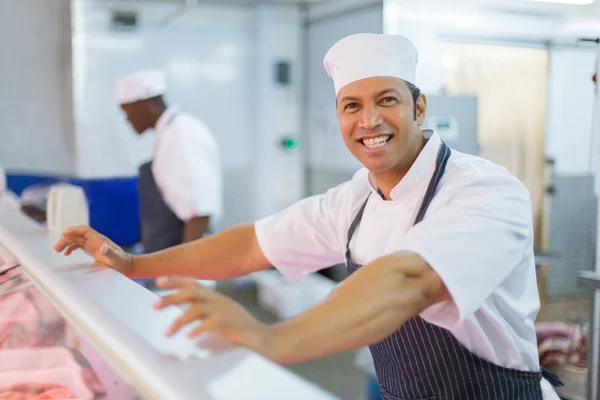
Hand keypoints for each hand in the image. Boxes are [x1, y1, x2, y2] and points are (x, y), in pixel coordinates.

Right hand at [53, 226, 132, 274]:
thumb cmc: (122, 263)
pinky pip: (80, 245)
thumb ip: (110, 253)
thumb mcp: (116, 259)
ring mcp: (94, 245)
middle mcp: (96, 241)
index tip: (63, 234)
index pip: (85, 230)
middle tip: (56, 248)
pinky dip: (72, 247)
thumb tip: (102, 247)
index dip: (74, 230)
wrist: (127, 266)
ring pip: (77, 240)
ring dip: (67, 243)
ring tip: (58, 250)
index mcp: (100, 240)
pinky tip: (67, 253)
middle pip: (78, 235)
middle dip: (66, 239)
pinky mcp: (93, 250)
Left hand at [154, 277, 280, 360]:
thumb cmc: (244, 330)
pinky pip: (211, 324)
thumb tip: (186, 313)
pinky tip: (190, 337)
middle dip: (171, 298)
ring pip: (197, 309)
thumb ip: (208, 312)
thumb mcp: (224, 315)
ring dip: (179, 320)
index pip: (195, 284)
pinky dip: (198, 329)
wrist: (268, 340)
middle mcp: (221, 301)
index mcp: (218, 298)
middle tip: (153, 305)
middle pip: (192, 293)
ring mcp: (227, 312)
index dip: (177, 281)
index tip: (158, 281)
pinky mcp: (231, 325)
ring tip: (167, 333)